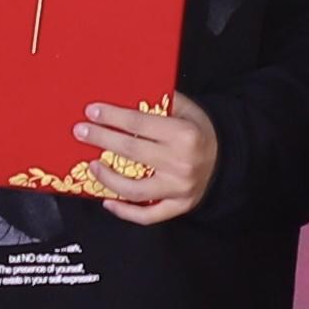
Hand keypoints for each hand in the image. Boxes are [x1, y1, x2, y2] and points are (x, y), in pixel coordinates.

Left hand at [79, 98, 216, 225]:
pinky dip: (125, 211)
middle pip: (131, 151)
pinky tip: (107, 201)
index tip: (92, 112)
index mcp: (184, 135)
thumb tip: (123, 93)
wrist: (227, 158)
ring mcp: (179, 188)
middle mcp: (181, 163)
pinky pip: (148, 215)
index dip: (112, 117)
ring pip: (134, 189)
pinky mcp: (179, 206)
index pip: (139, 123)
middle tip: (80, 132)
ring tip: (92, 166)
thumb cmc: (200, 130)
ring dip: (107, 178)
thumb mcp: (187, 109)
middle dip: (101, 139)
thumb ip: (160, 102)